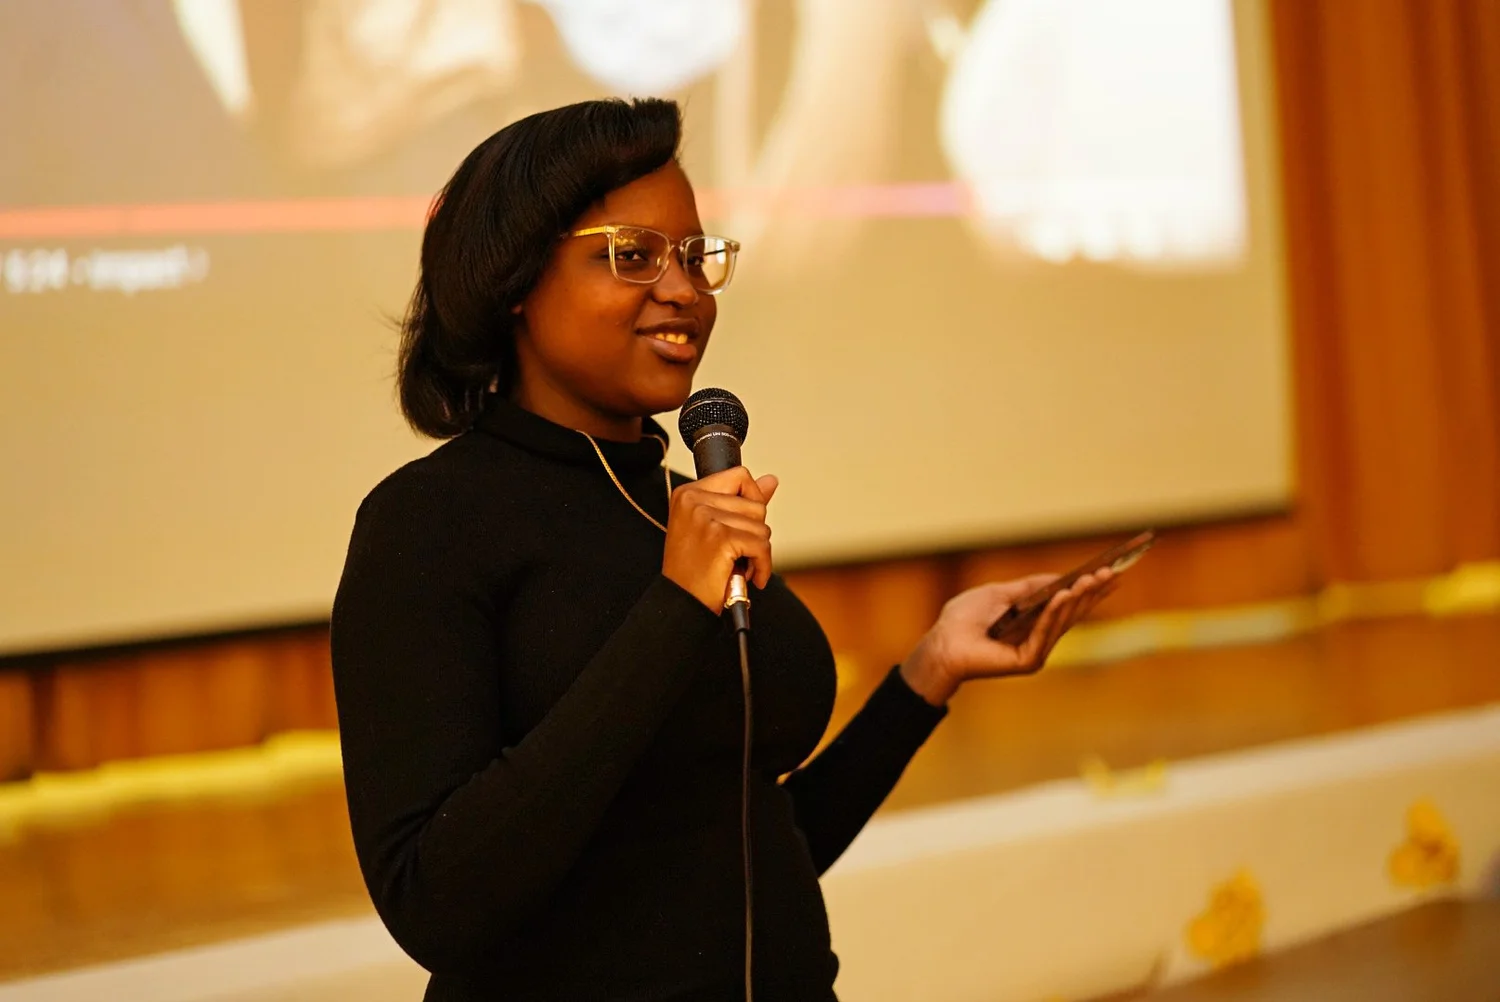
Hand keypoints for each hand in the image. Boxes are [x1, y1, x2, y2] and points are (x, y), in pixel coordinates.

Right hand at [662, 467, 779, 612]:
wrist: (682, 602)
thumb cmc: (694, 570)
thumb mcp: (714, 527)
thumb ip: (742, 500)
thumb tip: (771, 481)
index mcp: (688, 493)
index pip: (740, 476)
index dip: (751, 502)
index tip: (741, 525)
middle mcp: (693, 500)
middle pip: (755, 504)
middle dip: (753, 533)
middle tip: (734, 552)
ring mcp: (706, 517)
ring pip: (762, 526)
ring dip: (757, 552)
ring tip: (736, 564)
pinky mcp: (721, 538)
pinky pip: (762, 546)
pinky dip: (762, 566)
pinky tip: (748, 576)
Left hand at [900, 569, 1119, 705]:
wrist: (941, 642)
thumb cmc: (963, 619)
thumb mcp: (999, 593)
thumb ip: (1029, 587)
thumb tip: (1059, 578)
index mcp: (1034, 622)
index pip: (1068, 604)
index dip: (1090, 590)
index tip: (1112, 572)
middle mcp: (1040, 638)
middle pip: (1072, 612)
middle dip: (1092, 592)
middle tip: (1112, 572)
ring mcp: (1035, 650)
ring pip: (1062, 621)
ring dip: (1078, 599)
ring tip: (1092, 579)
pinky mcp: (1027, 660)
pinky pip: (1044, 633)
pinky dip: (1053, 614)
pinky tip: (1063, 596)